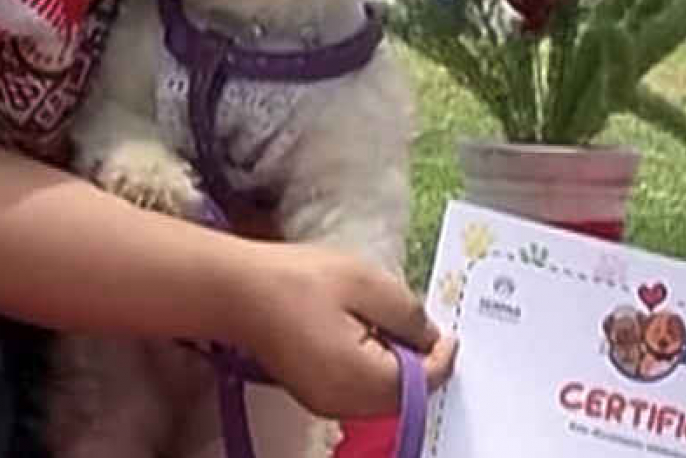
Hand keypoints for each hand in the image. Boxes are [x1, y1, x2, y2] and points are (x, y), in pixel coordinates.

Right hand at [235, 244, 456, 418]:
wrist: (237, 289)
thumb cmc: (301, 281)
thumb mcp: (368, 283)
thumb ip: (408, 314)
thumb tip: (432, 338)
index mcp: (360, 380)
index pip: (422, 383)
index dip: (442, 356)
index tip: (449, 328)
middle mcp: (343, 404)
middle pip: (403, 396)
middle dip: (422, 364)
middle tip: (425, 325)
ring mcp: (325, 402)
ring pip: (382, 396)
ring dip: (399, 366)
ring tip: (397, 324)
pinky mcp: (313, 392)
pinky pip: (360, 390)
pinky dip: (376, 368)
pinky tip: (370, 334)